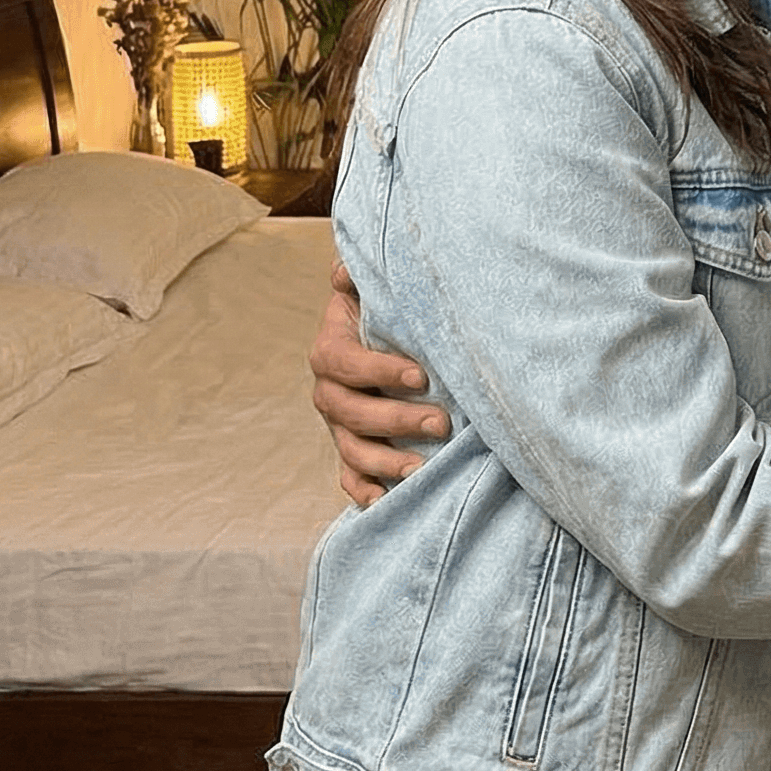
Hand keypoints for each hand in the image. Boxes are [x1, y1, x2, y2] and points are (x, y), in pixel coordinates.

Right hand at [309, 260, 449, 504]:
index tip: (421, 375)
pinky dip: (363, 490)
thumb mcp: (372, 289)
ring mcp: (339, 425)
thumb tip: (342, 271)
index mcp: (331, 350)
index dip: (378, 370)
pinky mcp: (351, 449)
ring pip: (351, 449)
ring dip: (385, 460)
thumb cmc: (386, 310)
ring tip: (422, 466)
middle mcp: (329, 391)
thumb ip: (359, 277)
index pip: (344, 362)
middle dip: (395, 419)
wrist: (380, 335)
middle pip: (350, 412)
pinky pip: (349, 476)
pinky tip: (386, 499)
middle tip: (441, 422)